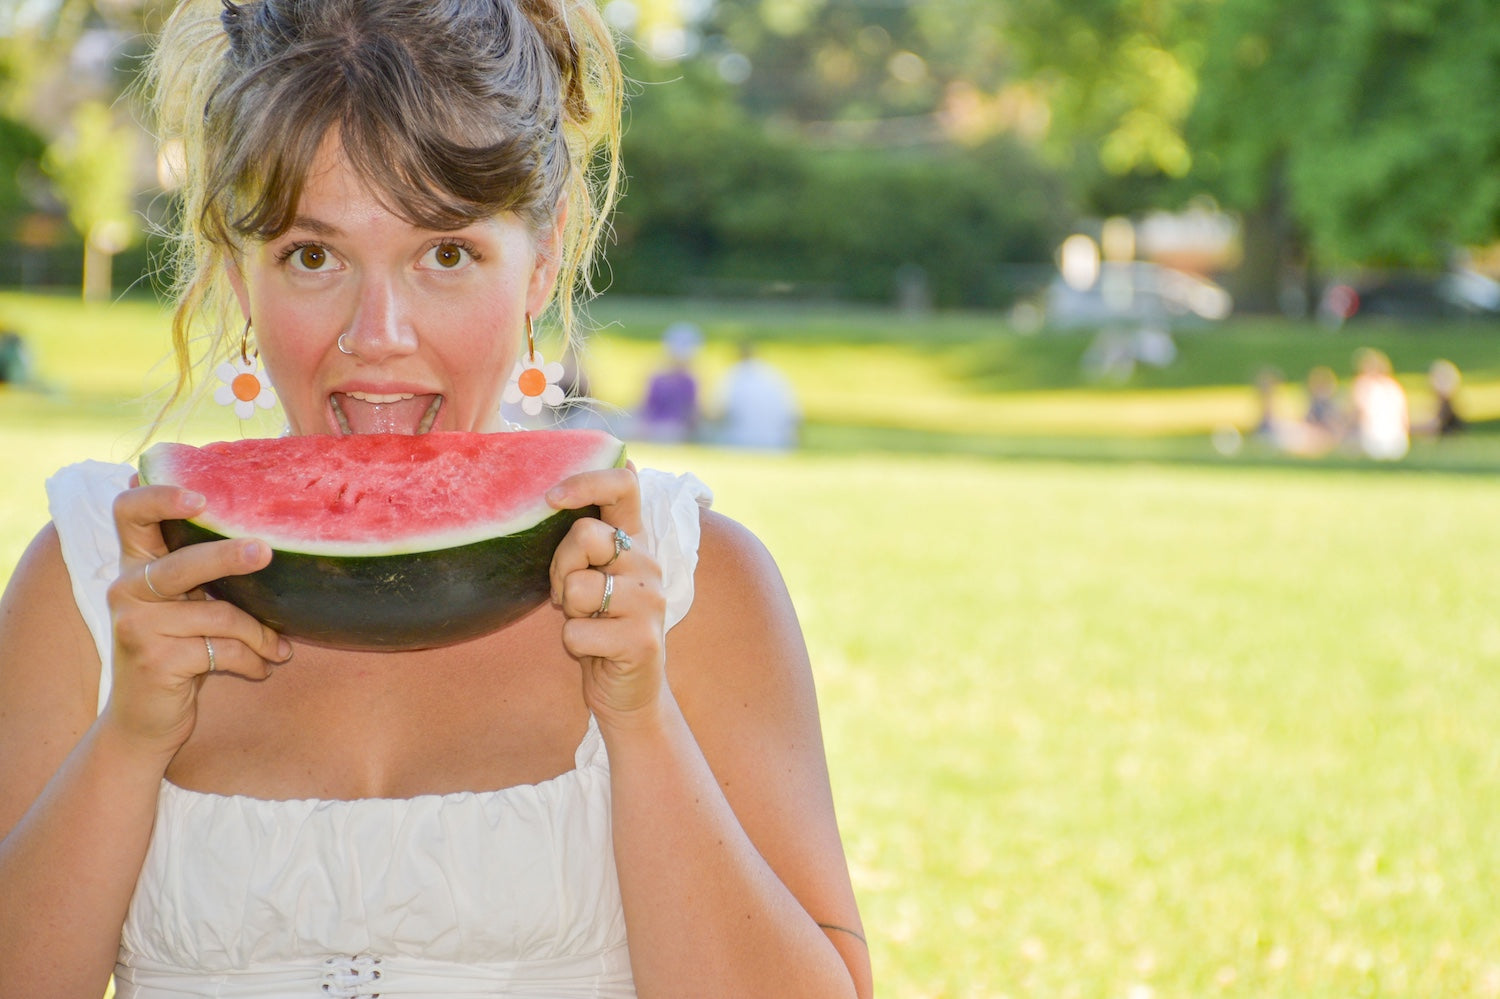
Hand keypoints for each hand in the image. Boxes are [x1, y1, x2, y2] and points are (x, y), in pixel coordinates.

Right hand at [104, 481, 290, 757]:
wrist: (144, 722)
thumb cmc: (178, 651)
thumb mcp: (185, 606)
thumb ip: (206, 573)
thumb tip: (273, 541)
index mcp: (135, 565)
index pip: (130, 512)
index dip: (160, 496)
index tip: (201, 497)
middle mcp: (125, 589)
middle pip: (182, 564)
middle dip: (227, 556)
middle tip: (266, 552)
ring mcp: (136, 626)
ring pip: (218, 615)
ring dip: (260, 634)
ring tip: (280, 648)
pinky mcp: (155, 661)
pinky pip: (223, 651)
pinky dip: (252, 660)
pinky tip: (264, 668)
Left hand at [547, 464, 668, 724]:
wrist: (628, 692)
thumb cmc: (600, 627)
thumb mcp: (592, 574)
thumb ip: (587, 535)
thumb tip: (598, 471)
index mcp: (635, 541)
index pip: (623, 486)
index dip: (585, 481)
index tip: (551, 499)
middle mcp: (649, 563)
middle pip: (585, 535)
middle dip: (560, 567)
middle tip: (568, 596)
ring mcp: (650, 601)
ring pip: (577, 587)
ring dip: (568, 613)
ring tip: (589, 624)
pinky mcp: (643, 639)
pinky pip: (577, 632)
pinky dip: (574, 646)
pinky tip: (596, 652)